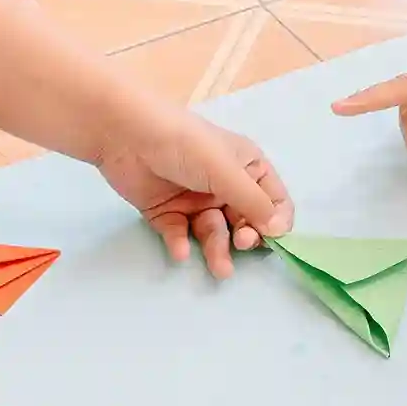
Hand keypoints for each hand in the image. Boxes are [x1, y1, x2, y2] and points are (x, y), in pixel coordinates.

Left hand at [96, 111, 293, 277]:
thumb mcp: (226, 171)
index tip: (270, 238)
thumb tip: (279, 231)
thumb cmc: (186, 145)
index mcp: (247, 167)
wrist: (126, 136)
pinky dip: (181, 244)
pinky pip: (180, 235)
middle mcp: (225, 185)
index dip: (276, 222)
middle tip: (240, 244)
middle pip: (245, 222)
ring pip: (214, 233)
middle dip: (245, 238)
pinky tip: (180, 250)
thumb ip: (254, 203)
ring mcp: (195, 200)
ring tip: (218, 269)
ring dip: (217, 250)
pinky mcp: (167, 212)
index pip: (274, 201)